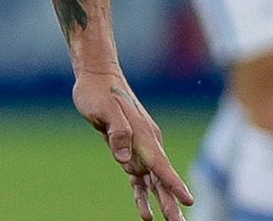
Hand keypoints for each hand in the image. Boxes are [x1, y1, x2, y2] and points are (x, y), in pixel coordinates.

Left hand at [73, 68, 192, 220]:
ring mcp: (140, 149)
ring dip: (163, 202)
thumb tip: (124, 159)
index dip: (173, 183)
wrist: (98, 79)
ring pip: (154, 182)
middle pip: (162, 178)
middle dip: (172, 201)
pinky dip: (142, 195)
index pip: (161, 164)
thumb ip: (117, 131)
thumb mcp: (103, 109)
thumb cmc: (98, 93)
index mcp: (144, 135)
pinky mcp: (128, 151)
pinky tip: (146, 214)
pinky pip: (138, 178)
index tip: (188, 200)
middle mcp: (147, 144)